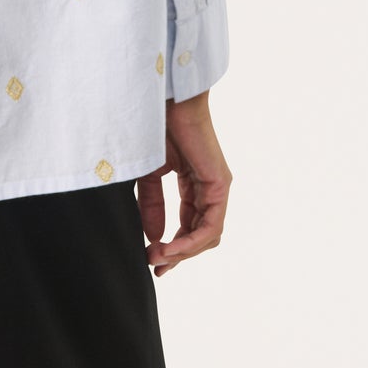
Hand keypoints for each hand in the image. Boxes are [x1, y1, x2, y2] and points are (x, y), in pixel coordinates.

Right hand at [138, 93, 232, 276]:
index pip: (188, 225)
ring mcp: (217, 187)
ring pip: (207, 236)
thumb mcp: (149, 174)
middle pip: (199, 236)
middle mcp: (210, 189)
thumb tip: (155, 238)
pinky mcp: (219, 185)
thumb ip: (152, 205)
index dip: (172, 247)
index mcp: (194, 184)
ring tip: (157, 258)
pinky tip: (170, 248)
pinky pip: (210, 226)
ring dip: (182, 253)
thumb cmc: (155, 127)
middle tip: (154, 267)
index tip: (150, 260)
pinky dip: (191, 242)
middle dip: (177, 256)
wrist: (165, 100)